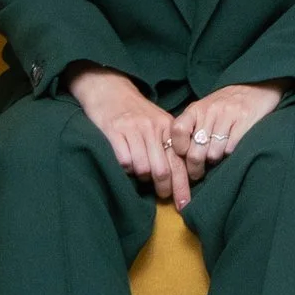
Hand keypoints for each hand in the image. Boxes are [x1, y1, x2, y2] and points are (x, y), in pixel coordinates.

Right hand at [69, 69, 194, 204]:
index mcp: (168, 127)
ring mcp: (133, 129)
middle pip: (162, 170)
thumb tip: (177, 178)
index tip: (184, 204)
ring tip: (139, 173)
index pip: (179, 162)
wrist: (109, 89)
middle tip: (162, 195)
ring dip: (141, 178)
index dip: (182, 186)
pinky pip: (123, 161)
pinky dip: (125, 169)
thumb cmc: (135, 112)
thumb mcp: (158, 123)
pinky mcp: (114, 131)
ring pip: (143, 168)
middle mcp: (153, 128)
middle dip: (164, 188)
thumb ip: (168, 145)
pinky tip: (124, 163)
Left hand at [169, 84, 284, 180]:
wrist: (254, 88)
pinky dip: (229, 154)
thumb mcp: (203, 111)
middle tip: (198, 173)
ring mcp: (227, 115)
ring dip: (215, 161)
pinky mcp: (245, 120)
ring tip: (217, 157)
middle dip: (195, 168)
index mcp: (195, 109)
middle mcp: (210, 111)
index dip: (179, 149)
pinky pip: (231, 149)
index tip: (184, 156)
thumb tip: (178, 159)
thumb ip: (190, 129)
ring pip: (213, 154)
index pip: (177, 131)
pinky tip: (230, 149)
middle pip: (195, 152)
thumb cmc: (224, 106)